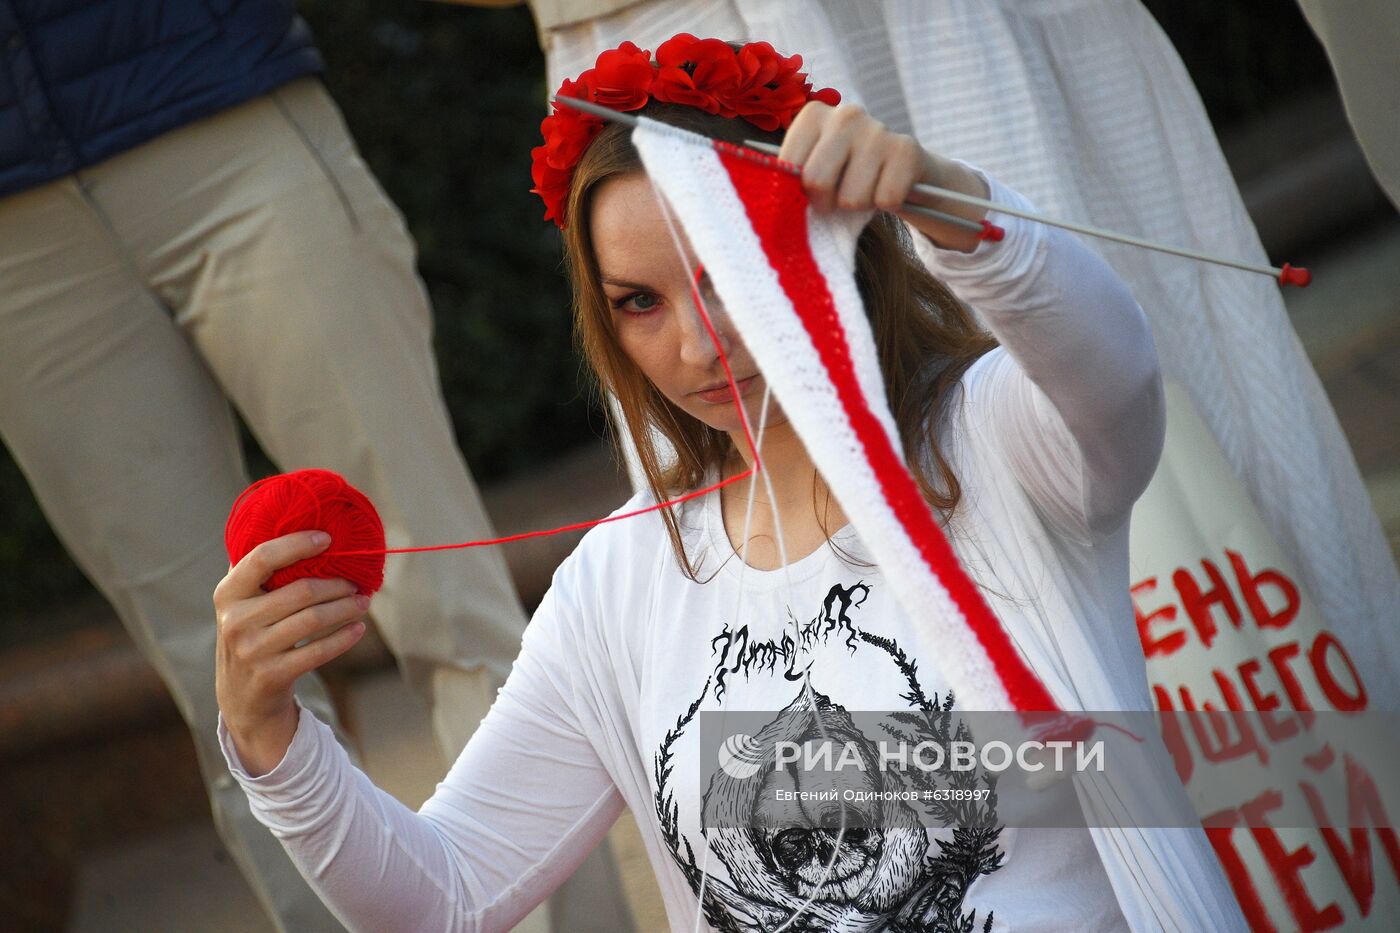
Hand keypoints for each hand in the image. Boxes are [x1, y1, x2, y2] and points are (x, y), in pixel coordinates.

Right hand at [214, 530, 369, 775]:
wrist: (241, 697)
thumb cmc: (251, 634)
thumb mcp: (242, 603)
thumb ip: (260, 570)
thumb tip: (302, 528)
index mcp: (227, 593)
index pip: (262, 558)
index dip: (297, 544)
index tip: (328, 538)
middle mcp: (236, 620)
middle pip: (301, 591)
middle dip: (336, 584)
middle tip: (356, 581)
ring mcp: (252, 650)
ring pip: (314, 619)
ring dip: (346, 607)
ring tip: (363, 601)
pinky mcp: (272, 675)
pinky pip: (319, 651)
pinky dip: (344, 637)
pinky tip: (358, 628)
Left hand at [778, 101, 990, 250]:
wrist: (903, 167)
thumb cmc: (847, 172)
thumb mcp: (815, 167)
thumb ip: (792, 178)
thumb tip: (774, 201)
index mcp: (813, 115)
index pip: (787, 167)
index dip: (797, 192)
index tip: (809, 192)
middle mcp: (845, 114)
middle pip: (817, 181)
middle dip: (825, 203)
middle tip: (836, 199)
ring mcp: (877, 129)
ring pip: (852, 198)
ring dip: (858, 206)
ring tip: (865, 189)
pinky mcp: (906, 149)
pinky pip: (886, 199)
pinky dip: (886, 204)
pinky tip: (886, 186)